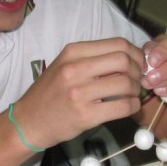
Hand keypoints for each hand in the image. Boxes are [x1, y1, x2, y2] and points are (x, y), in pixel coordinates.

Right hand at [15, 37, 145, 147]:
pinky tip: (129, 107)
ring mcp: (79, 92)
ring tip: (131, 95)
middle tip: (137, 80)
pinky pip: (122, 106)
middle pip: (124, 60)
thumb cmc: (50, 93)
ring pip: (126, 83)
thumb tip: (128, 58)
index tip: (138, 64)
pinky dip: (132, 106)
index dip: (136, 54)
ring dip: (135, 90)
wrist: (28, 121)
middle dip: (138, 71)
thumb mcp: (65, 66)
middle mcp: (75, 68)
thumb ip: (92, 59)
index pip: (118, 44)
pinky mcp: (85, 114)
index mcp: (73, 52)